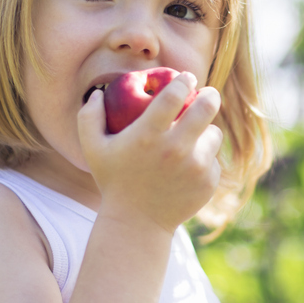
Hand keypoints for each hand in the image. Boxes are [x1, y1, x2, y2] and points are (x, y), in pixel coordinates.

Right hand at [76, 72, 222, 232]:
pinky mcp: (208, 182)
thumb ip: (89, 117)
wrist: (136, 224)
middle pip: (206, 107)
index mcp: (148, 136)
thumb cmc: (114, 181)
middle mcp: (175, 149)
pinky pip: (214, 159)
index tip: (186, 78)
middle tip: (207, 95)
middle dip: (209, 96)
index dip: (183, 81)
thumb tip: (98, 94)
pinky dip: (205, 158)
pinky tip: (190, 165)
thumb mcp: (93, 149)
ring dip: (206, 130)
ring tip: (193, 136)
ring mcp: (195, 167)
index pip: (173, 95)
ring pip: (214, 134)